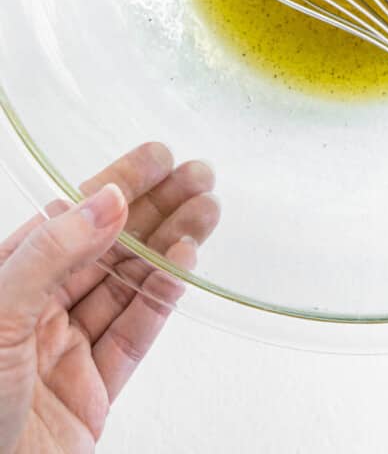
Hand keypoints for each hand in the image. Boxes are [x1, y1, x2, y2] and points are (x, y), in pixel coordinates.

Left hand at [0, 143, 219, 452]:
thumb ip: (53, 252)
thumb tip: (106, 200)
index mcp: (7, 279)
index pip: (71, 216)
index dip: (118, 182)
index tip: (158, 157)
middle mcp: (38, 308)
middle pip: (108, 246)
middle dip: (156, 208)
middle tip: (199, 176)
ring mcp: (67, 349)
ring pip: (128, 284)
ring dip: (170, 244)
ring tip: (207, 211)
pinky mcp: (93, 391)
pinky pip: (134, 334)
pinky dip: (162, 297)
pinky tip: (186, 263)